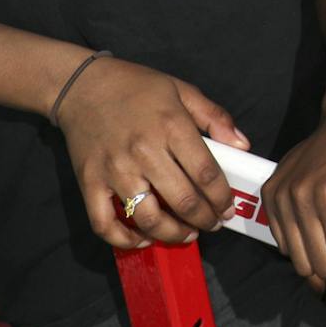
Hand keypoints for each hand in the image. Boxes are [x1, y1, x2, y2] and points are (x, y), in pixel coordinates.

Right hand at [56, 56, 249, 249]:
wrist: (82, 86)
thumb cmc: (136, 87)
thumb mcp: (183, 91)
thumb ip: (215, 118)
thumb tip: (243, 144)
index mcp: (172, 127)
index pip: (206, 173)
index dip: (221, 197)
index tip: (228, 208)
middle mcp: (144, 152)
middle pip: (183, 201)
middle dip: (205, 219)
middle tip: (213, 223)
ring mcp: (115, 171)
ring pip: (149, 219)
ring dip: (173, 234)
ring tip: (188, 234)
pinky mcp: (90, 183)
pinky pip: (105, 224)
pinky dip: (125, 240)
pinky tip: (144, 238)